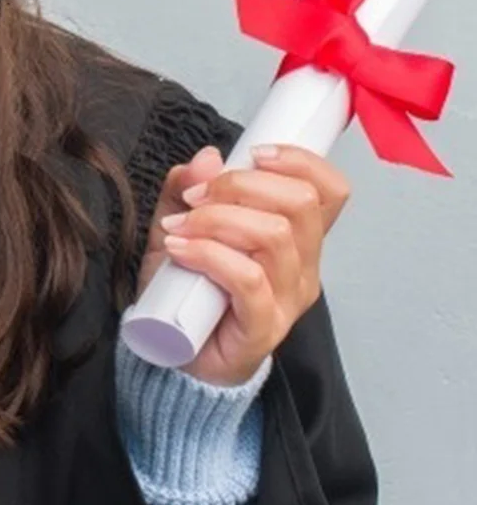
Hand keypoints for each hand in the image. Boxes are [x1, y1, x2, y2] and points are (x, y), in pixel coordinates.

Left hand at [134, 141, 351, 385]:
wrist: (174, 351)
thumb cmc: (186, 289)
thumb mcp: (179, 226)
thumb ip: (186, 190)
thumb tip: (205, 157)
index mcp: (296, 237)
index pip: (330, 191)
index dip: (301, 162)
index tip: (252, 153)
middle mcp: (302, 266)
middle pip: (301, 204)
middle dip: (241, 186)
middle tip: (195, 198)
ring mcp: (288, 298)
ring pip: (275, 236)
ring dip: (218, 219)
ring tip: (178, 226)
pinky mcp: (265, 326)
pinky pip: (248, 278)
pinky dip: (209, 254)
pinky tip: (179, 250)